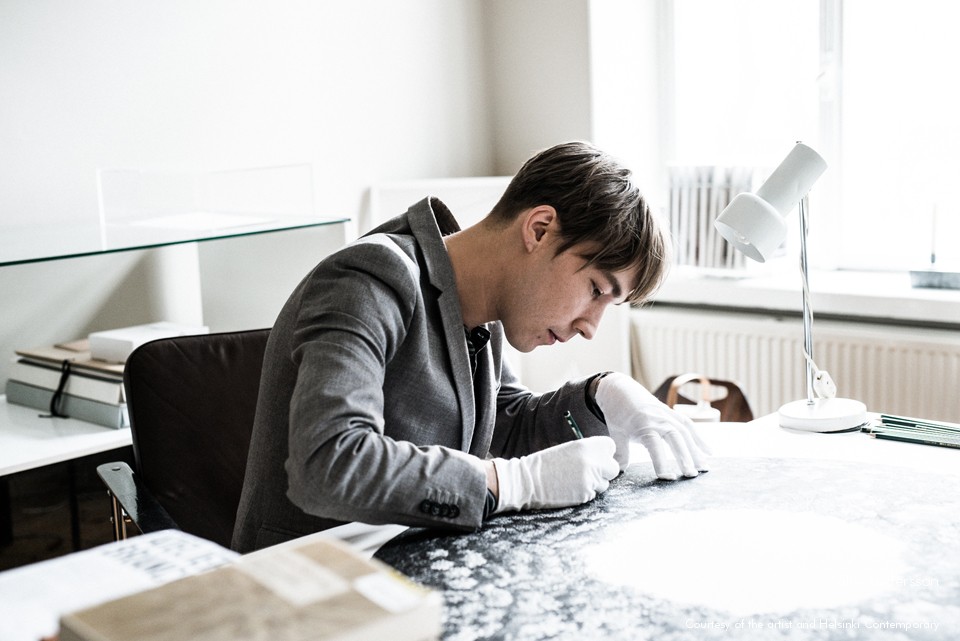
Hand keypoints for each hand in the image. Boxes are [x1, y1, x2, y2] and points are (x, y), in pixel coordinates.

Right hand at [491, 436, 618, 512]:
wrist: (527, 481)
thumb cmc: (544, 464)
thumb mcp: (567, 450)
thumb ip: (586, 452)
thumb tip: (601, 458)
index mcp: (585, 446)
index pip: (610, 447)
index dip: (604, 452)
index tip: (597, 456)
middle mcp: (591, 462)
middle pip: (613, 467)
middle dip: (604, 471)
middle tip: (592, 472)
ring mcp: (590, 480)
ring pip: (605, 483)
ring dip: (595, 483)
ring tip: (576, 480)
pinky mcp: (585, 495)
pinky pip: (593, 494)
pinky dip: (585, 492)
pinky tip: (571, 488)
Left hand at [595, 372, 710, 478]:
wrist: (620, 390)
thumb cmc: (618, 413)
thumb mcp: (615, 432)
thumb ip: (620, 452)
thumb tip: (619, 471)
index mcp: (643, 425)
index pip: (654, 446)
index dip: (661, 462)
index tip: (667, 477)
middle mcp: (658, 419)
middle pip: (675, 438)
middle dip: (685, 457)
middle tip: (691, 474)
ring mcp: (667, 415)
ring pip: (685, 432)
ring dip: (696, 450)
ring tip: (704, 468)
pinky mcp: (672, 413)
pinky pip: (688, 425)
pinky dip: (699, 438)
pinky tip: (708, 452)